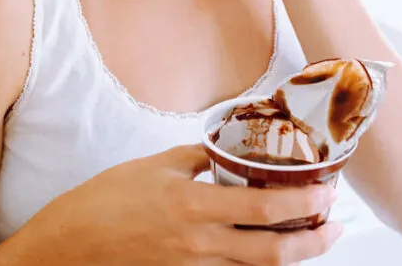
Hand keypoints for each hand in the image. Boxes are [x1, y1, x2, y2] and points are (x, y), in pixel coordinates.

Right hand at [22, 145, 343, 265]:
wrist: (67, 249)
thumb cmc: (103, 203)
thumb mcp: (153, 165)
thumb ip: (197, 157)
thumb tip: (227, 148)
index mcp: (194, 206)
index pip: (267, 208)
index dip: (306, 202)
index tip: (327, 191)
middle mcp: (201, 244)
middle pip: (276, 253)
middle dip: (315, 241)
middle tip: (334, 224)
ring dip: (293, 254)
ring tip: (313, 237)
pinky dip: (258, 262)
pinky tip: (268, 248)